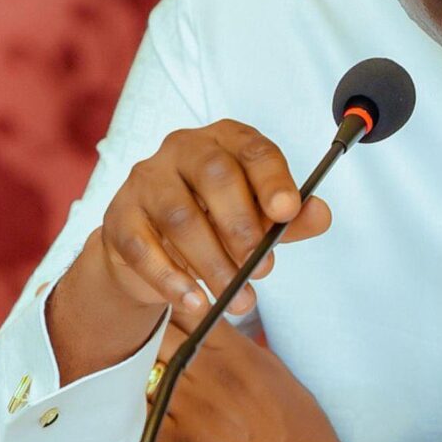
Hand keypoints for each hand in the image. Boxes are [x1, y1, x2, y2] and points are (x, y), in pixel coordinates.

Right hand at [47, 119, 330, 383]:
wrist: (150, 249)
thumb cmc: (214, 222)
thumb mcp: (259, 218)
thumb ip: (290, 218)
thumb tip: (321, 215)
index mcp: (226, 139)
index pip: (253, 149)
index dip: (272, 180)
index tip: (287, 213)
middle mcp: (183, 148)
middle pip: (215, 176)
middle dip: (242, 226)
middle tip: (262, 268)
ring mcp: (146, 180)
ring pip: (180, 216)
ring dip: (213, 262)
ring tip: (235, 296)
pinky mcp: (120, 217)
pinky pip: (143, 247)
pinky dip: (171, 280)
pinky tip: (194, 302)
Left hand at [151, 317, 355, 441]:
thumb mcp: (277, 378)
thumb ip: (241, 356)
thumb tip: (217, 347)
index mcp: (237, 354)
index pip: (188, 312)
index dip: (174, 316)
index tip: (171, 327)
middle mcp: (209, 376)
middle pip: (157, 340)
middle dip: (152, 348)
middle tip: (155, 366)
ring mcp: (187, 413)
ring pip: (142, 382)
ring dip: (144, 389)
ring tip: (156, 404)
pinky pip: (140, 425)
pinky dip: (143, 426)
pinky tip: (158, 435)